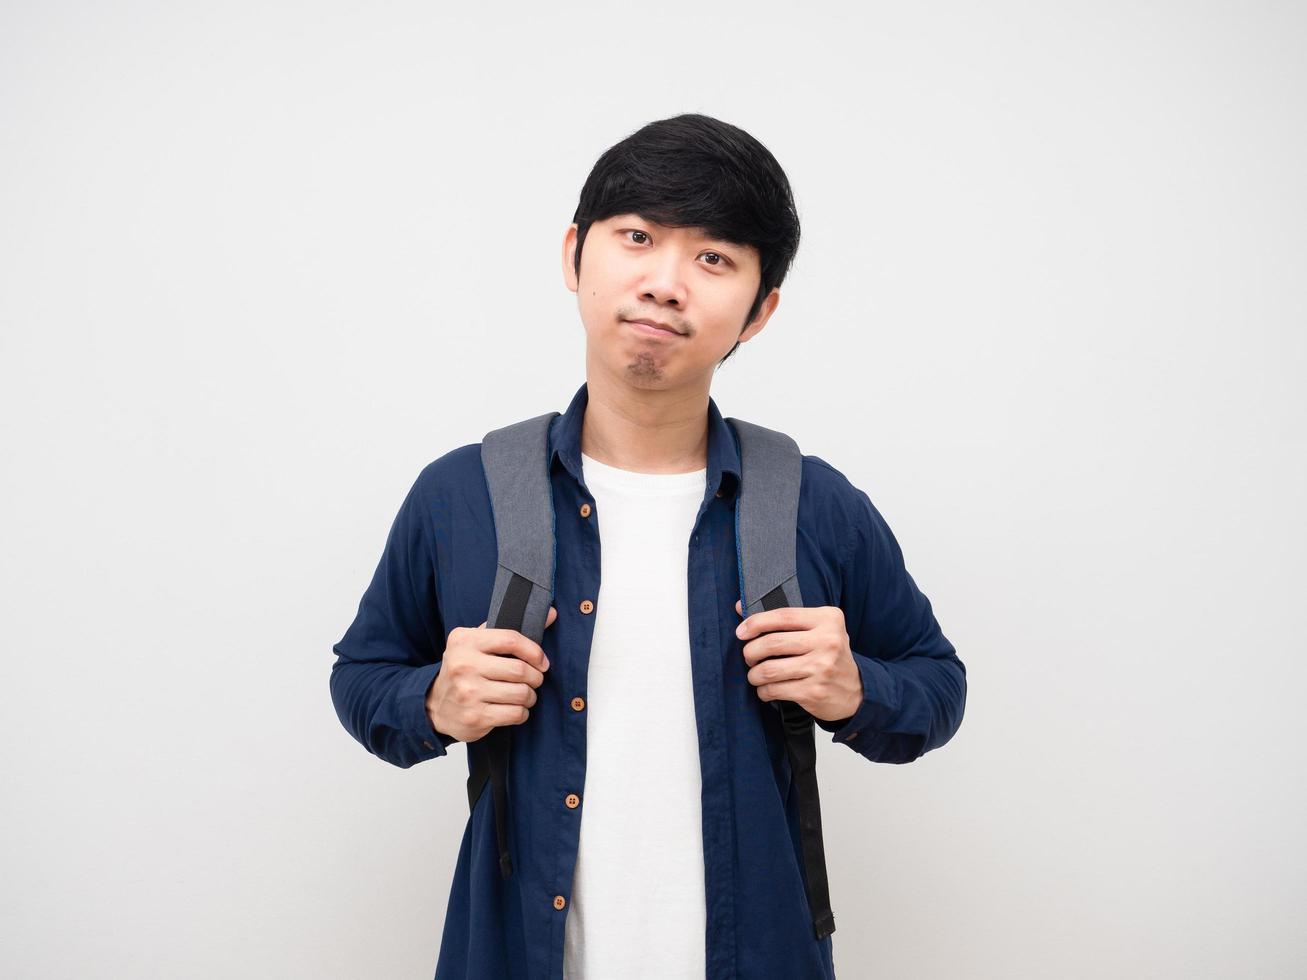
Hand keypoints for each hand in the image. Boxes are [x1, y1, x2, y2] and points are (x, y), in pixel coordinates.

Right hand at [426, 606, 557, 742]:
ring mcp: (468, 692)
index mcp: (465, 641)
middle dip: (536, 677)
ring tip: (525, 694)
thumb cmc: (465, 670)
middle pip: (520, 670)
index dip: (534, 651)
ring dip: (530, 696)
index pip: (511, 639)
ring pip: (521, 693)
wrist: (435, 705)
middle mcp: (464, 664)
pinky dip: (522, 712)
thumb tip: (551, 614)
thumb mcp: (478, 643)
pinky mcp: (475, 717)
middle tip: (535, 680)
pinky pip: (515, 713)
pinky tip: (515, 708)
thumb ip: (510, 630)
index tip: (542, 661)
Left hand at [734, 600, 861, 723]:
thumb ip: (785, 619)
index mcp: (828, 619)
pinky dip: (763, 691)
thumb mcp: (817, 630)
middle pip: (772, 642)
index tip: (741, 632)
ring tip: (756, 675)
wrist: (858, 692)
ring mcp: (821, 667)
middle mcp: (827, 641)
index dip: (755, 622)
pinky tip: (766, 689)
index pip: (783, 615)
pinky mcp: (814, 691)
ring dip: (754, 674)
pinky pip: (775, 690)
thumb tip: (741, 607)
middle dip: (750, 652)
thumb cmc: (829, 656)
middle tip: (749, 657)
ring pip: (769, 669)